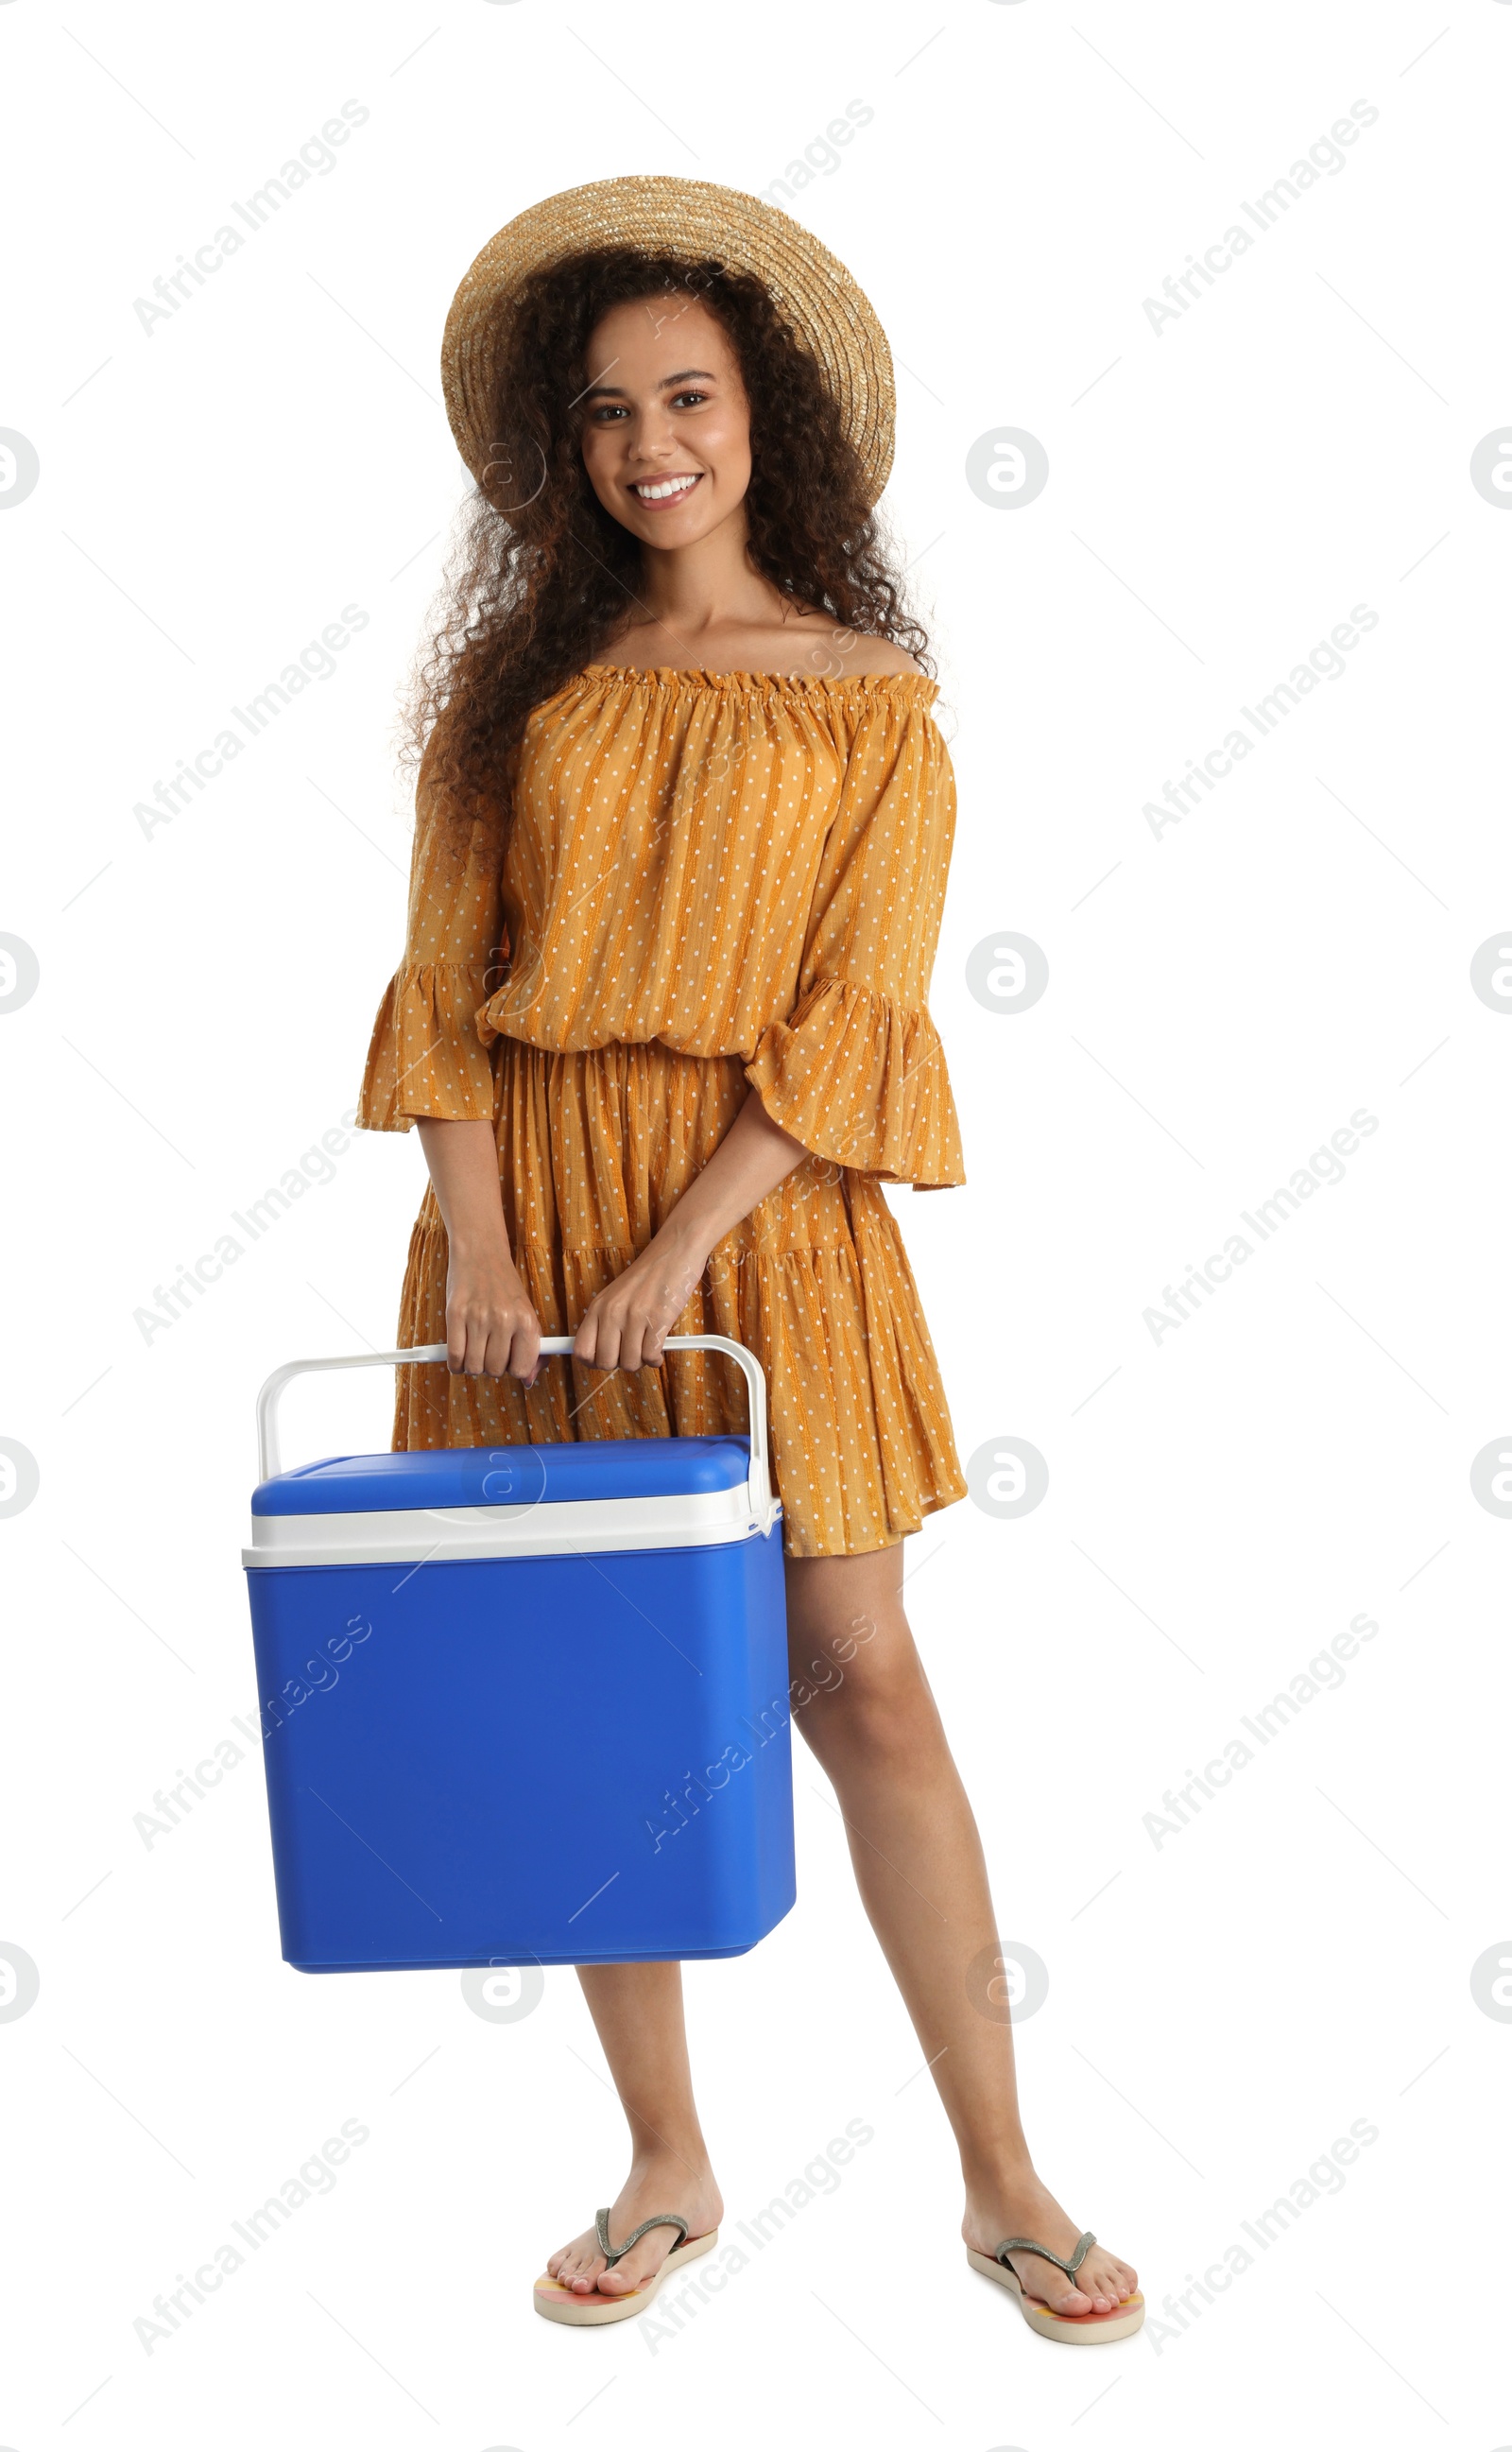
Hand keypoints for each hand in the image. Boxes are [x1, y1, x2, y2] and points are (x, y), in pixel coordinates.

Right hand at [444, 1244, 541, 1383]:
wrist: (481, 1253)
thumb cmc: (504, 1288)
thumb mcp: (526, 1314)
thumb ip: (532, 1348)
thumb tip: (528, 1382)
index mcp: (526, 1321)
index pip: (521, 1369)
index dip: (514, 1370)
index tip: (509, 1361)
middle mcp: (504, 1320)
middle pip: (495, 1370)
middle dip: (491, 1366)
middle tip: (489, 1350)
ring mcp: (478, 1317)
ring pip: (474, 1367)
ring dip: (472, 1365)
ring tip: (475, 1349)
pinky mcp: (455, 1314)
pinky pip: (454, 1357)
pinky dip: (455, 1363)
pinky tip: (459, 1353)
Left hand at [574, 1233, 705, 1372]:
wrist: (674, 1252)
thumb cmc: (648, 1276)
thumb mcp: (616, 1295)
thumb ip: (605, 1322)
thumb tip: (600, 1355)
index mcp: (598, 1307)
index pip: (581, 1350)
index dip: (593, 1362)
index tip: (607, 1359)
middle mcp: (612, 1312)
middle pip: (605, 1362)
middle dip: (620, 1363)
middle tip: (632, 1352)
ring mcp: (635, 1316)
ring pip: (630, 1363)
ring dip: (642, 1361)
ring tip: (648, 1346)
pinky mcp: (658, 1319)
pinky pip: (651, 1356)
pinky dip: (656, 1358)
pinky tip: (659, 1348)